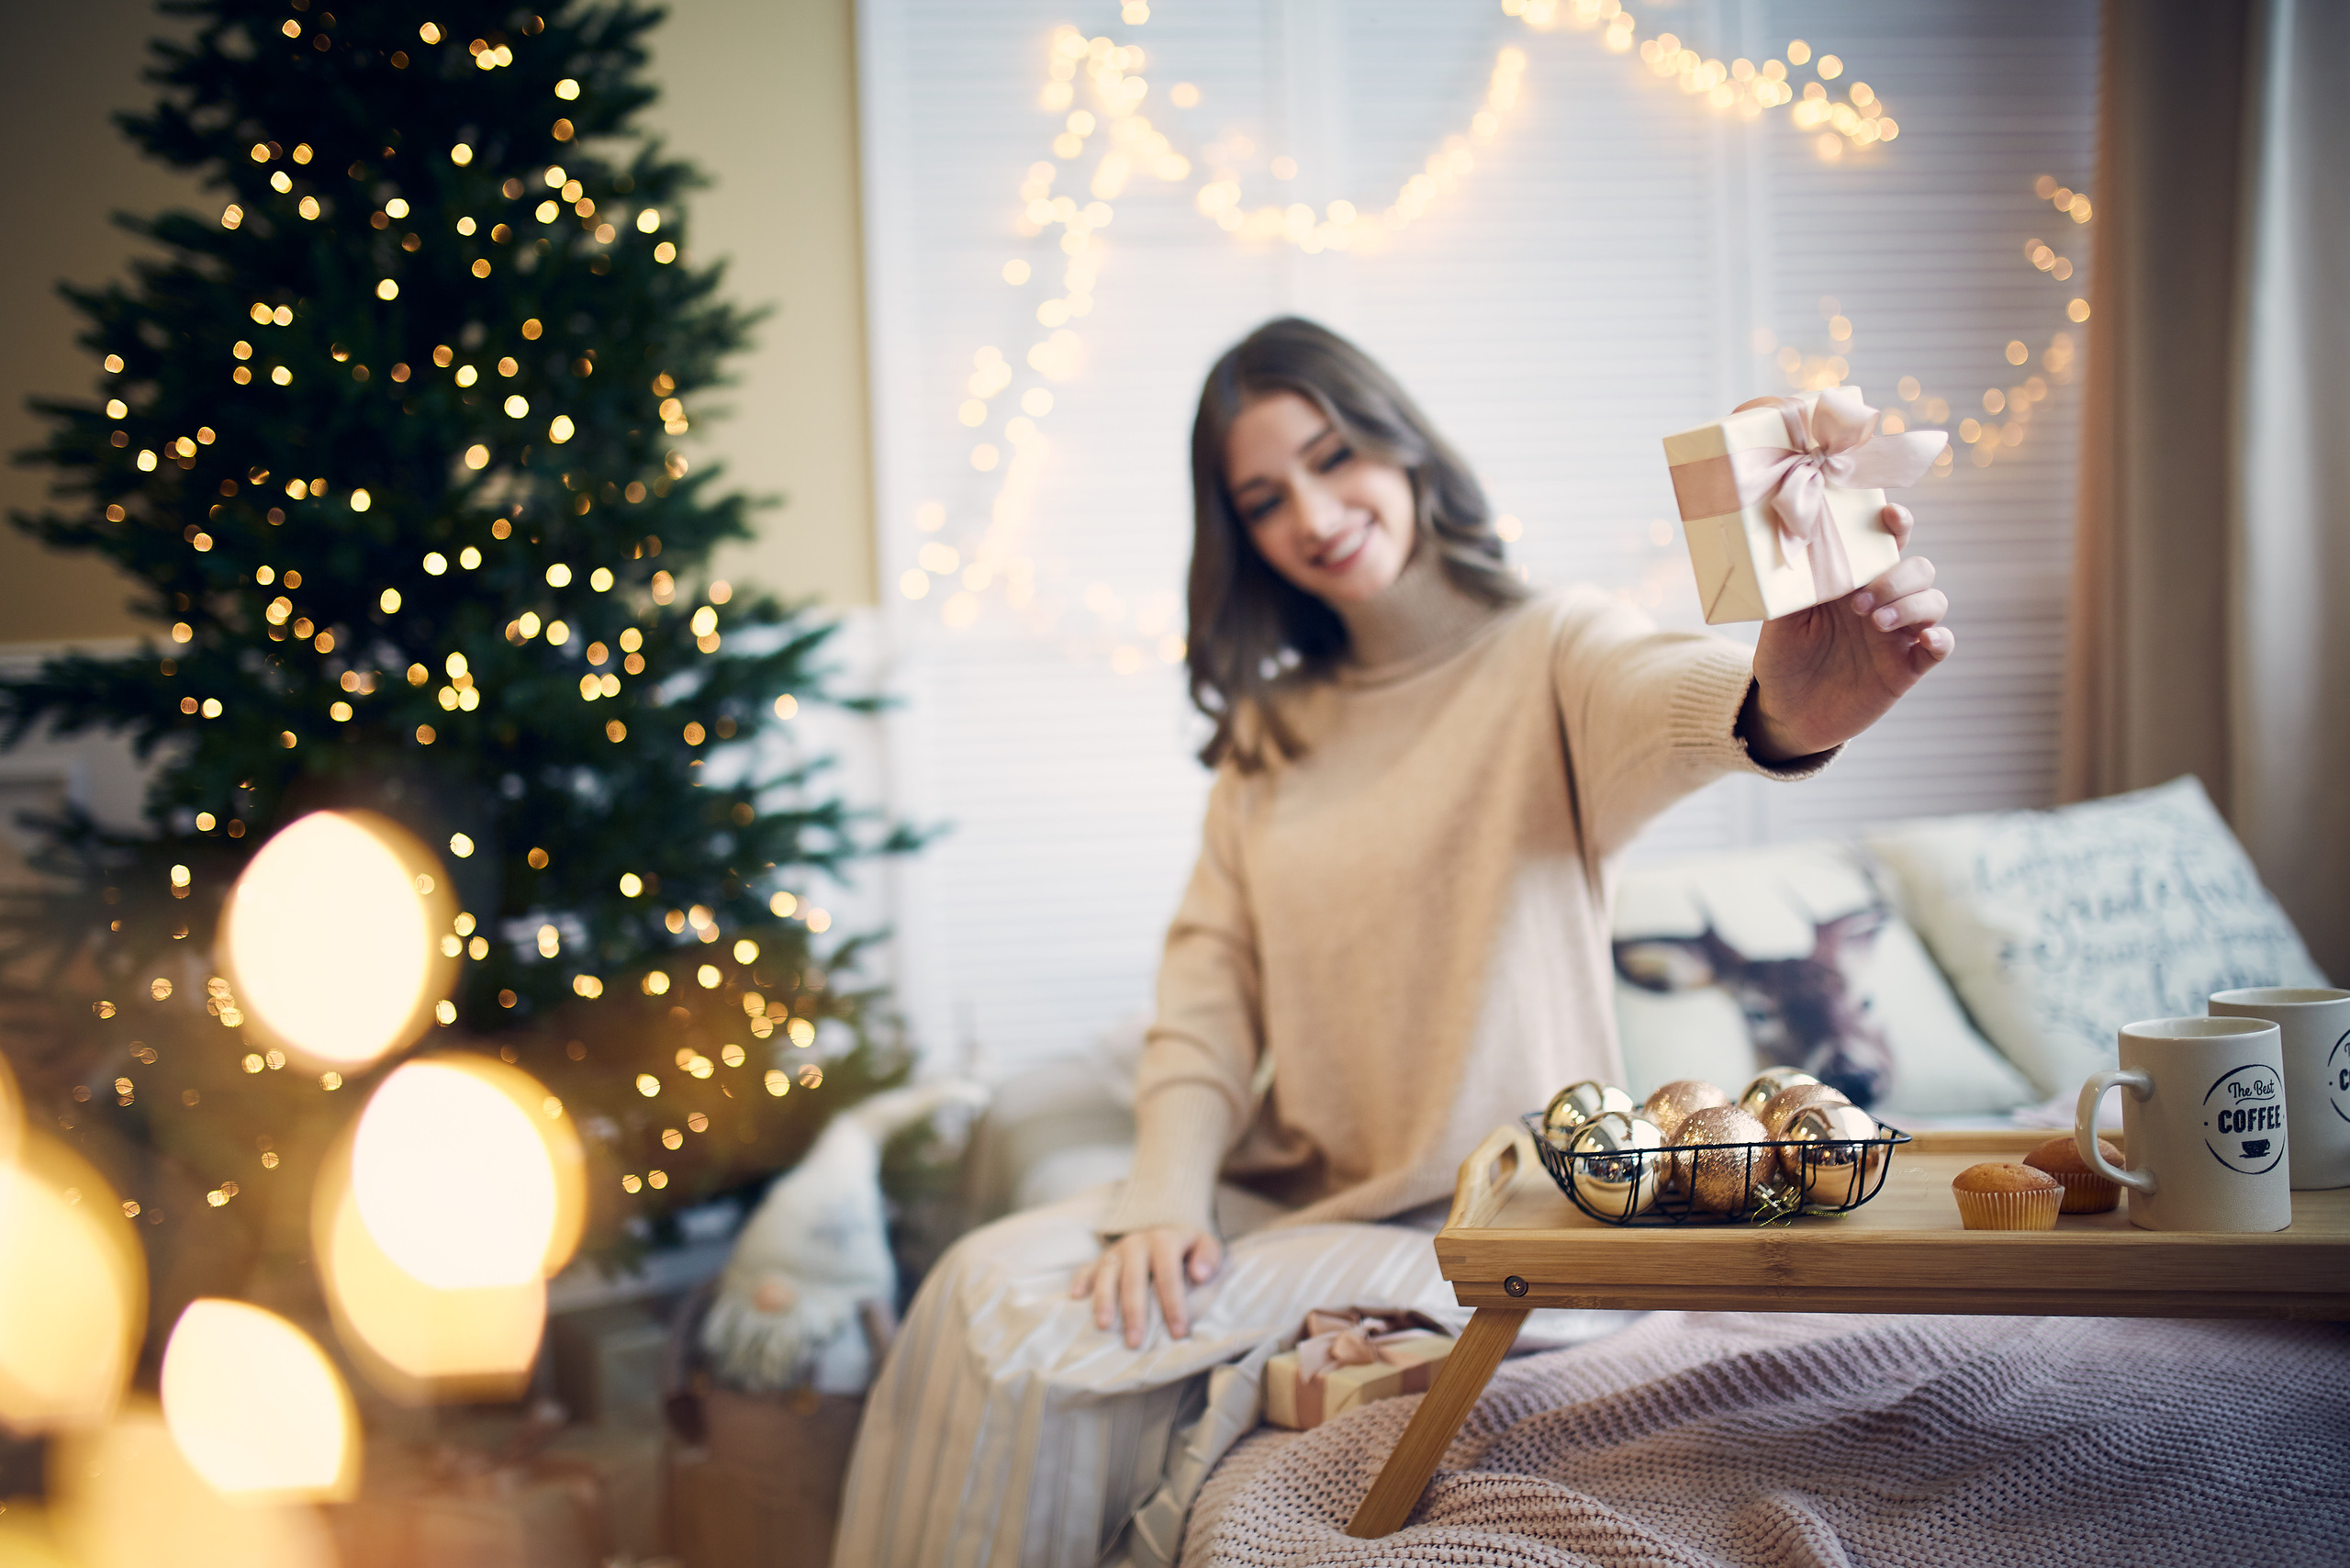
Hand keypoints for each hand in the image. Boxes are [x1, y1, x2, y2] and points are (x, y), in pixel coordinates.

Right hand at [1069, 1223, 1223, 1348]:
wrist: (1167, 1229)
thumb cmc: (1190, 1249)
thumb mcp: (1207, 1245)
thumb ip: (1209, 1257)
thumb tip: (1199, 1274)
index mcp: (1165, 1239)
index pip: (1168, 1274)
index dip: (1173, 1304)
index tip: (1178, 1332)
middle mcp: (1138, 1242)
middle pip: (1134, 1279)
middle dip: (1135, 1312)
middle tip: (1135, 1342)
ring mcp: (1117, 1250)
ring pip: (1107, 1274)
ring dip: (1104, 1300)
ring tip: (1104, 1325)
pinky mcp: (1103, 1257)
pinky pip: (1087, 1268)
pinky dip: (1081, 1281)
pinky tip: (1076, 1297)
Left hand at [1745, 504, 1951, 760]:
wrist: (1785, 710)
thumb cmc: (1783, 656)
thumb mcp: (1779, 617)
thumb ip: (1792, 584)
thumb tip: (1793, 541)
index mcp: (1854, 581)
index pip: (1886, 543)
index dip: (1896, 524)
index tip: (1889, 516)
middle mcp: (1882, 602)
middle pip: (1919, 570)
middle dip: (1897, 578)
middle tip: (1859, 602)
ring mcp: (1897, 635)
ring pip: (1934, 602)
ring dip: (1911, 605)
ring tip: (1876, 622)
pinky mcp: (1905, 668)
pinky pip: (1940, 647)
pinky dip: (1940, 639)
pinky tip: (1926, 639)